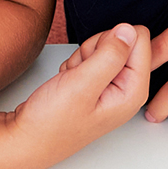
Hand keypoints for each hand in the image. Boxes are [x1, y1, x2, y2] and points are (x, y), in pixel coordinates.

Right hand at [5, 23, 150, 168]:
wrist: (28, 139)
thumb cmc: (53, 123)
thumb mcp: (82, 85)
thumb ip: (110, 55)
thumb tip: (128, 29)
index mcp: (134, 90)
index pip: (139, 39)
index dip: (113, 41)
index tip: (96, 61)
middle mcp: (127, 88)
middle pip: (122, 40)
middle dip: (96, 49)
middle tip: (80, 73)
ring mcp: (111, 86)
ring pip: (103, 46)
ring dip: (82, 57)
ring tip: (72, 80)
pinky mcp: (96, 84)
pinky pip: (89, 57)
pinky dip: (75, 64)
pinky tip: (68, 82)